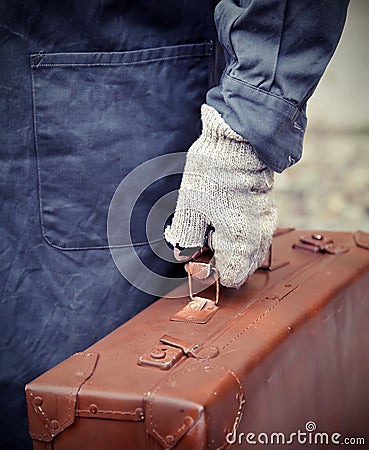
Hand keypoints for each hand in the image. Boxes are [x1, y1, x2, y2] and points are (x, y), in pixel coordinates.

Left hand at [165, 104, 277, 287]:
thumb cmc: (213, 175)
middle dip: (218, 260)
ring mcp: (265, 224)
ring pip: (248, 252)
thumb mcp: (189, 210)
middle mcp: (259, 238)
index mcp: (241, 242)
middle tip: (200, 239)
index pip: (230, 278)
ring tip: (210, 226)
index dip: (208, 271)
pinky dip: (237, 235)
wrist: (237, 141)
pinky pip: (253, 236)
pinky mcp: (266, 211)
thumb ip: (185, 239)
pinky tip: (222, 216)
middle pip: (241, 267)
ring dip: (227, 248)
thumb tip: (182, 254)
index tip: (194, 255)